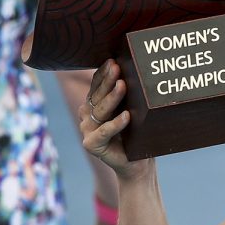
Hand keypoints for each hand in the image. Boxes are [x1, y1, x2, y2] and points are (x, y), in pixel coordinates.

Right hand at [79, 59, 153, 179]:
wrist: (137, 164)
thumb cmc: (137, 134)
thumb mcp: (134, 110)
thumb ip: (129, 95)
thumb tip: (138, 70)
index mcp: (94, 105)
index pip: (96, 86)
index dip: (104, 73)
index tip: (113, 60)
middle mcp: (87, 116)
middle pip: (97, 96)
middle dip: (108, 80)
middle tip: (118, 67)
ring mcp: (87, 130)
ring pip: (100, 111)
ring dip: (112, 98)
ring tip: (123, 85)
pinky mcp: (91, 145)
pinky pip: (104, 132)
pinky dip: (116, 124)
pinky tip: (127, 116)